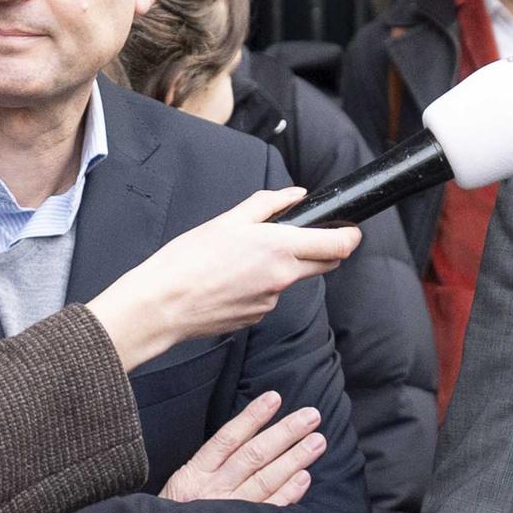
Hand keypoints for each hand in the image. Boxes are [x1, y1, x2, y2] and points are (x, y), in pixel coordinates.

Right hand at [86, 188, 360, 366]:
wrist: (162, 305)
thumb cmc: (187, 261)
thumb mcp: (227, 220)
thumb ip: (267, 204)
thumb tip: (295, 195)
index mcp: (278, 248)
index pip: (337, 246)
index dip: (350, 236)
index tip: (349, 229)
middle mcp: (282, 278)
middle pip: (325, 265)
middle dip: (322, 250)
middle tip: (300, 237)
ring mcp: (271, 301)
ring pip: (290, 280)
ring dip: (279, 268)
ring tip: (238, 260)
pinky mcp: (256, 317)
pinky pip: (268, 297)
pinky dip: (257, 286)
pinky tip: (228, 280)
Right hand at [160, 391, 323, 506]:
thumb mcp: (181, 484)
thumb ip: (209, 464)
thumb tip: (248, 435)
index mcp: (195, 473)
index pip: (228, 437)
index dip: (252, 417)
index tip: (274, 398)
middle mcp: (212, 489)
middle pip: (253, 455)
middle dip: (285, 433)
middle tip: (311, 416)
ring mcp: (228, 510)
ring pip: (265, 479)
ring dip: (294, 459)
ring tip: (317, 441)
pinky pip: (269, 509)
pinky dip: (288, 492)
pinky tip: (305, 477)